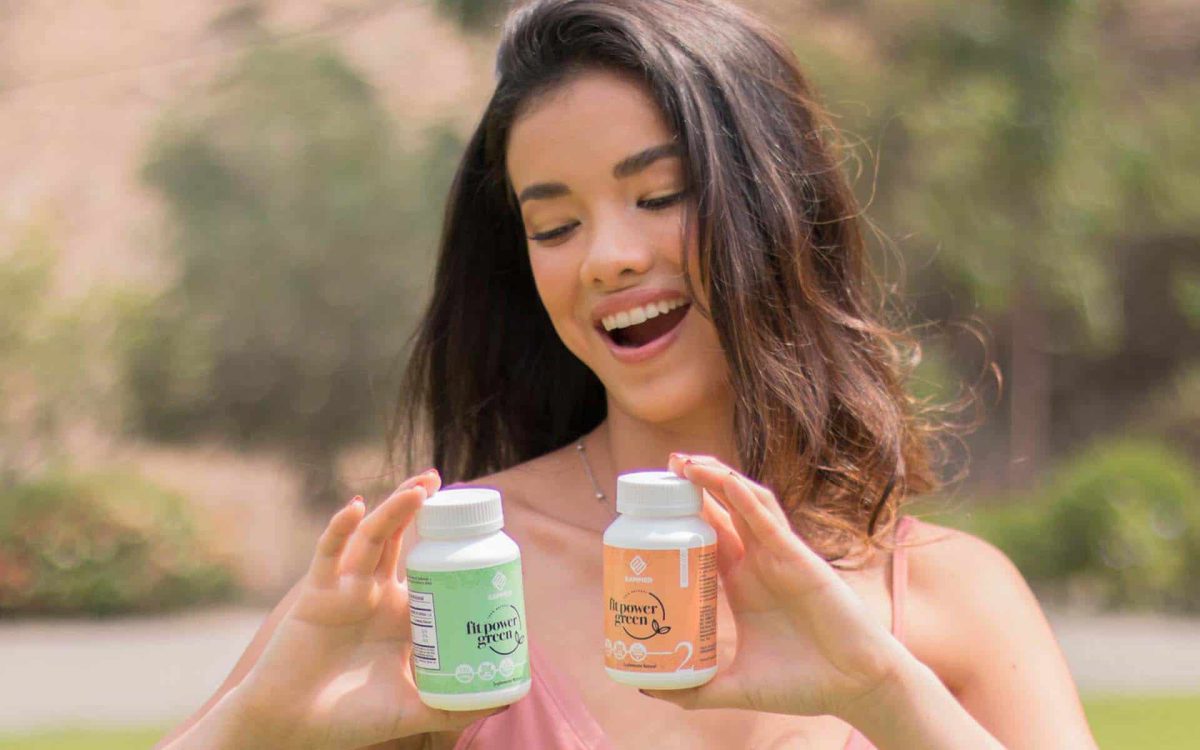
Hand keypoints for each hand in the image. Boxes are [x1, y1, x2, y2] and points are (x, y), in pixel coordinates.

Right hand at [231, 471, 504, 748]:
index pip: (428, 566)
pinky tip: (355, 509)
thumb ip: (453, 706)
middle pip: (399, 538)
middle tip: (440, 480)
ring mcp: (345, 590)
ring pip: (371, 538)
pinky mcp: (316, 596)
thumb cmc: (349, 720)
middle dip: (416, 506)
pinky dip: (340, 530)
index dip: (446, 541)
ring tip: (419, 487)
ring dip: (393, 510)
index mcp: (400, 614)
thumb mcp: (413, 711)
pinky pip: (328, 555)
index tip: (473, 521)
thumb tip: (506, 701)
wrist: (293, 730)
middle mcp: (374, 594)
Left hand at [640, 454, 909, 719]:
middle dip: (695, 484)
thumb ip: (696, 690)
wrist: (853, 688)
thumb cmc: (804, 683)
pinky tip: (725, 482)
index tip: (650, 505)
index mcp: (742, 582)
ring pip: (745, 503)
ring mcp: (778, 556)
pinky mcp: (798, 558)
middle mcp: (758, 562)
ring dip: (717, 478)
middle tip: (665, 466)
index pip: (706, 536)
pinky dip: (746, 499)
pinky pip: (769, 521)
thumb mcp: (737, 686)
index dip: (682, 515)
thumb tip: (648, 690)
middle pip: (722, 510)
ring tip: (686, 462)